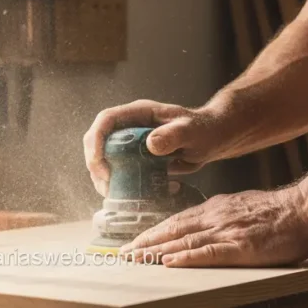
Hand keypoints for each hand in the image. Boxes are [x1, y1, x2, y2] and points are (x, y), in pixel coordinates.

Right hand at [83, 99, 228, 195]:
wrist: (212, 138)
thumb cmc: (203, 129)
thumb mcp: (191, 132)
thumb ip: (173, 135)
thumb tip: (151, 144)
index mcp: (138, 113)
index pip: (106, 120)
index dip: (96, 138)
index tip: (97, 160)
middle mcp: (129, 126)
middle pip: (98, 140)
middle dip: (96, 163)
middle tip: (106, 183)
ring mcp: (130, 142)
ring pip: (104, 158)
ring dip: (104, 177)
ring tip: (115, 194)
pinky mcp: (135, 158)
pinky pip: (119, 171)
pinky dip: (120, 185)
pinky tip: (137, 195)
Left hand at [119, 188, 307, 267]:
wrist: (304, 209)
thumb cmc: (277, 211)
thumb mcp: (240, 206)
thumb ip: (220, 215)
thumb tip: (201, 224)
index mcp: (214, 209)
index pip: (175, 221)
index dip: (152, 232)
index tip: (134, 242)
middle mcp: (214, 217)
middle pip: (172, 230)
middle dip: (145, 243)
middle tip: (122, 254)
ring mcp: (226, 231)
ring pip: (183, 241)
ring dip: (156, 251)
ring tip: (135, 259)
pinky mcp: (241, 247)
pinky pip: (208, 252)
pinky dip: (186, 258)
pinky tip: (169, 262)